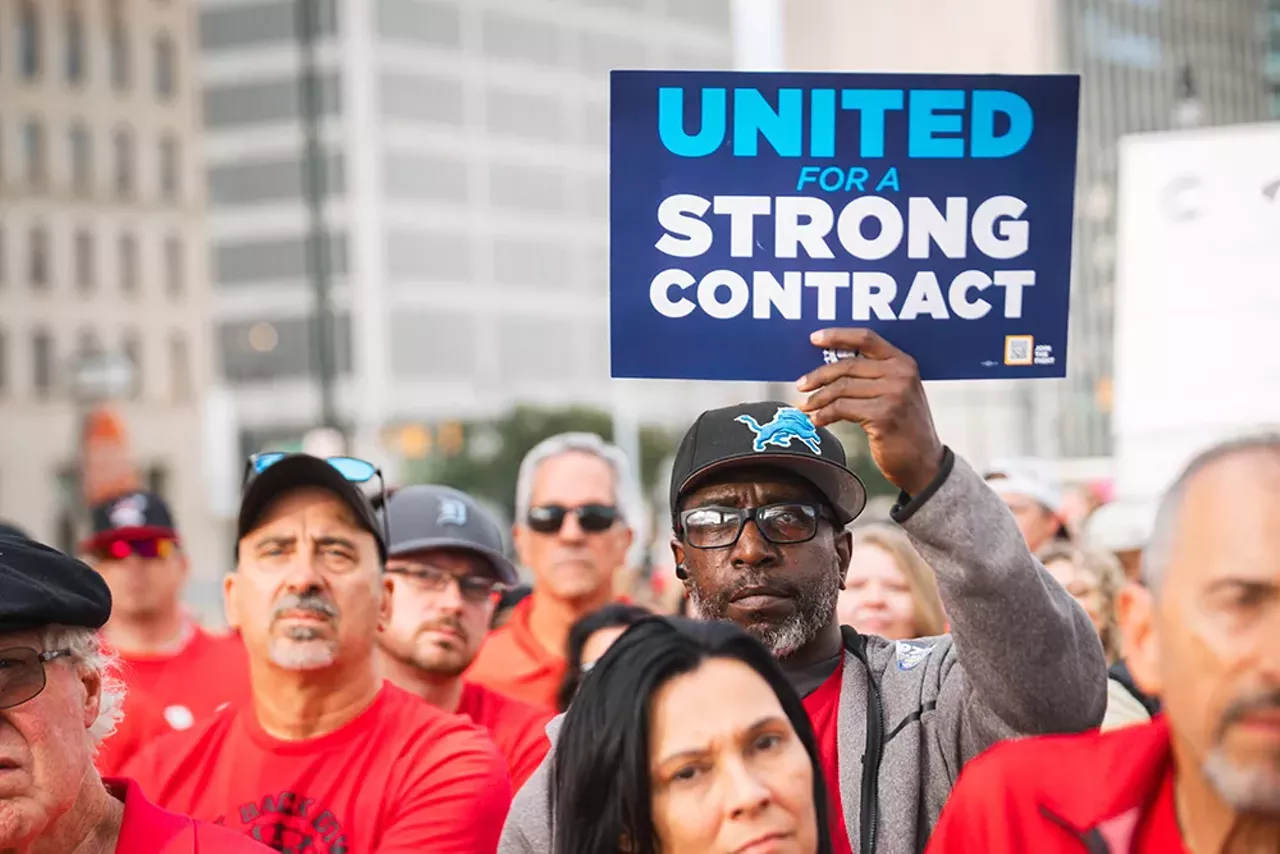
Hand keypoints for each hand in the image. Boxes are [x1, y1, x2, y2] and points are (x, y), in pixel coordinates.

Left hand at [796, 328, 944, 495]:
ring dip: (817, 399)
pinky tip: (817, 420)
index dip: (837, 336)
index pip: (865, 339)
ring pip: (841, 388)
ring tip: (806, 407)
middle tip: (801, 385)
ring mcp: (893, 394)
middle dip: (818, 376)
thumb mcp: (897, 393)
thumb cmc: (905, 428)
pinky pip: (841, 409)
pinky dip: (824, 414)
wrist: (924, 463)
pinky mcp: (883, 416)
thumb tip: (829, 369)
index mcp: (903, 362)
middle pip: (847, 366)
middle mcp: (901, 374)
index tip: (814, 339)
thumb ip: (873, 376)